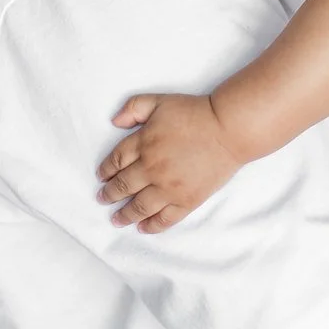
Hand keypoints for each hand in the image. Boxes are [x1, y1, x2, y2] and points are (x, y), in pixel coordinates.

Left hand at [96, 93, 244, 232]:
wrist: (227, 130)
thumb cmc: (195, 113)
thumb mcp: (160, 101)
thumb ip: (134, 108)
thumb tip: (115, 122)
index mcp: (143, 143)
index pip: (116, 161)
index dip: (106, 170)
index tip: (102, 177)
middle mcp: (151, 169)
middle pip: (123, 186)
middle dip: (109, 194)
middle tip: (102, 199)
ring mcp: (168, 188)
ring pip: (139, 206)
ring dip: (124, 214)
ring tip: (116, 219)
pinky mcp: (186, 200)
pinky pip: (164, 219)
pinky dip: (151, 225)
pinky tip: (143, 227)